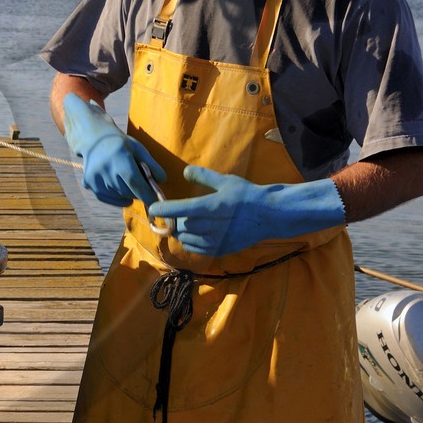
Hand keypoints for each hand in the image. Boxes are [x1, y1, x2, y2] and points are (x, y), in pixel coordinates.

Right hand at [60, 93, 163, 207]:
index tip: (156, 204)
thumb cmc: (121, 144)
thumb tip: (161, 182)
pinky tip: (117, 184)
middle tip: (140, 182)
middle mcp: (104, 169)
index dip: (147, 196)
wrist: (94, 139)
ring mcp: (94, 178)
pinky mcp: (88, 184)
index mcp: (119, 157)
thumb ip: (152, 165)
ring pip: (120, 197)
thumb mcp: (139, 149)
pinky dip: (118, 197)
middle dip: (139, 192)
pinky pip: (109, 199)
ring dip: (128, 193)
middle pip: (129, 192)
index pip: (135, 183)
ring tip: (124, 177)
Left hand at [147, 166, 345, 255]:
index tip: (152, 209)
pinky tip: (196, 233)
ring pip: (186, 239)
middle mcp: (211, 226)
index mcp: (211, 207)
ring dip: (182, 231)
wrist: (270, 215)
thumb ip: (203, 177)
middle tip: (175, 213)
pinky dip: (191, 242)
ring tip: (187, 222)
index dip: (162, 210)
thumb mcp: (226, 181)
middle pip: (180, 226)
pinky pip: (196, 249)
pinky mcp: (221, 250)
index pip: (178, 211)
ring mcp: (216, 241)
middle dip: (175, 220)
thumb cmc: (247, 195)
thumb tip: (184, 172)